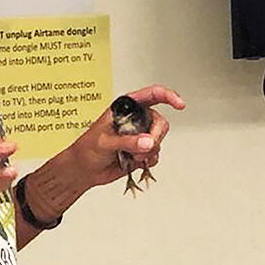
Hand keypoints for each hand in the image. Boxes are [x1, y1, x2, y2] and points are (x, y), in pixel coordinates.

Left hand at [69, 85, 183, 187]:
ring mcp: (139, 135)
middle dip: (155, 136)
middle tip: (142, 147)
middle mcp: (135, 119)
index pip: (151, 95)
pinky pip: (156, 153)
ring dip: (148, 151)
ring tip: (130, 156)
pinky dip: (148, 160)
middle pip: (160, 121)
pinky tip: (134, 161)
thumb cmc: (87, 149)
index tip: (179, 104)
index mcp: (124, 107)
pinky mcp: (142, 150)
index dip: (168, 96)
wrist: (85, 169)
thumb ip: (127, 141)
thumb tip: (147, 142)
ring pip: (159, 139)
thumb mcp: (105, 142)